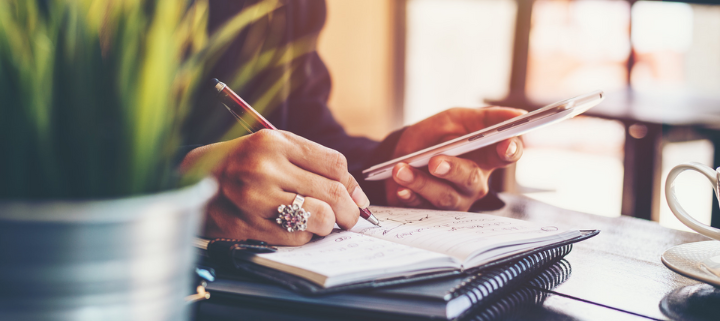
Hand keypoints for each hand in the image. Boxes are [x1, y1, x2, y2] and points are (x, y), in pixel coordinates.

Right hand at [181, 130, 369, 245]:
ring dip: (328, 224)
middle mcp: (265, 170)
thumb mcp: (274, 147)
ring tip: (321, 221)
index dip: (352, 185)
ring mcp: (255, 200)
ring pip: (320, 218)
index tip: (355, 197)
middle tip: (349, 217)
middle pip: (332, 193)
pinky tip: (293, 227)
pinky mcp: (250, 227)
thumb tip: (357, 196)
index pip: (335, 165)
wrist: (193, 182)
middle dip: (349, 211)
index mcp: (274, 143)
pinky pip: (298, 238)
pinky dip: (305, 236)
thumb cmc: (243, 162)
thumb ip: (314, 162)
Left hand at [386, 107, 524, 210]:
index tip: (505, 145)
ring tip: (401, 170)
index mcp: (486, 156)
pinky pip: (423, 207)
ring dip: (421, 182)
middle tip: (434, 162)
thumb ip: (486, 118)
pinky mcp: (434, 211)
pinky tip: (401, 189)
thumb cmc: (436, 135)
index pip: (508, 154)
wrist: (402, 153)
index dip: (510, 150)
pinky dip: (410, 196)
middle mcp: (475, 181)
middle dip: (452, 169)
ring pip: (445, 196)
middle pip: (471, 179)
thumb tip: (518, 115)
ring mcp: (456, 199)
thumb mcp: (456, 119)